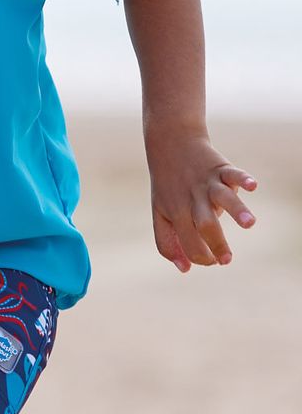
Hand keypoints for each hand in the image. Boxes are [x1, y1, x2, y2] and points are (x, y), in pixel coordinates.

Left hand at [146, 132, 257, 271]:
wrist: (170, 144)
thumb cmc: (168, 185)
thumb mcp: (160, 212)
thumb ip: (167, 241)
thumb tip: (185, 269)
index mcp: (177, 212)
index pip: (189, 242)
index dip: (201, 257)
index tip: (214, 260)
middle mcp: (192, 199)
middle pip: (205, 225)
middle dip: (217, 244)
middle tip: (227, 259)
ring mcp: (207, 184)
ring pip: (222, 198)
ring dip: (237, 211)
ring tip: (249, 224)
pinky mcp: (220, 169)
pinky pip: (233, 174)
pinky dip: (244, 179)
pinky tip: (252, 186)